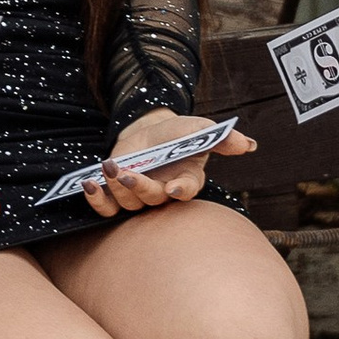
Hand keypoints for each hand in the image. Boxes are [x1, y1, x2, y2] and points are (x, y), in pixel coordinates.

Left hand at [78, 109, 257, 217]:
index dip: (180, 191)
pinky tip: (89, 183)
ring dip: (116, 188)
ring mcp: (139, 197)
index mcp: (186, 180)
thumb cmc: (178, 134)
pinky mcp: (117, 196)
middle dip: (140, 187)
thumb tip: (249, 145)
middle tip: (128, 173)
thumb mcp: (199, 129)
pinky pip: (106, 208)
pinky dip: (96, 200)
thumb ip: (222, 138)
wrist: (150, 133)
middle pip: (152, 199)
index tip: (173, 188)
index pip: (186, 190)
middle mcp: (163, 193)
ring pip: (128, 203)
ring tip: (110, 167)